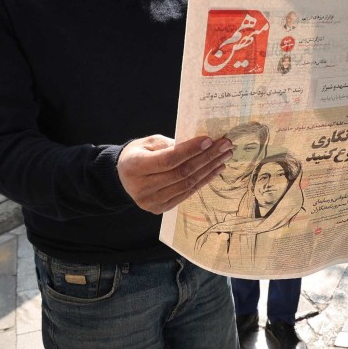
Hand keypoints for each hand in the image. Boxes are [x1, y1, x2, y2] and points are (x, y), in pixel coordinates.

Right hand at [117, 135, 232, 214]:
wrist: (122, 177)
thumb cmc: (139, 154)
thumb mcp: (149, 142)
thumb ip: (171, 144)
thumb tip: (200, 145)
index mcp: (135, 166)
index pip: (168, 159)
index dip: (190, 150)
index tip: (209, 140)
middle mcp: (141, 187)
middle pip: (181, 173)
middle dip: (206, 157)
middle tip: (224, 145)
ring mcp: (151, 201)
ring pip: (187, 185)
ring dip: (209, 169)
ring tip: (224, 157)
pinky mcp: (161, 208)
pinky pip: (187, 194)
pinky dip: (203, 181)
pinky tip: (215, 170)